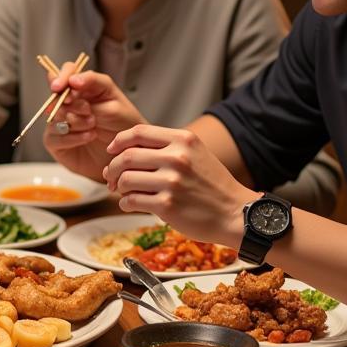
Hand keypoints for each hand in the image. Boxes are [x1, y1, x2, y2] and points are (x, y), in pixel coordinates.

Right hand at [43, 67, 143, 181]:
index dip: (60, 78)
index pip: (64, 73)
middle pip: (55, 96)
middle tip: (88, 111)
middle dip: (72, 104)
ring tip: (93, 126)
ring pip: (54, 116)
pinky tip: (88, 137)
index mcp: (82, 87)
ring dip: (75, 121)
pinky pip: (54, 137)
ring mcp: (60, 122)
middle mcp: (68, 103)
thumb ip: (92, 82)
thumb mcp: (113, 97)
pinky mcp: (56, 142)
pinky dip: (73, 137)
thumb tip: (71, 79)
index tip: (60, 87)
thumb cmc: (123, 123)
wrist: (126, 152)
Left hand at [103, 124, 254, 245]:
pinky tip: (131, 204)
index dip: (119, 140)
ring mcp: (172, 182)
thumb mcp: (196, 153)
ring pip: (126, 179)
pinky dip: (125, 203)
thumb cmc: (214, 186)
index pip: (138, 132)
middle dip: (113, 167)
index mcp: (183, 140)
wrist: (235, 214)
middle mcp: (177, 158)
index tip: (112, 149)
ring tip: (122, 192)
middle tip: (111, 176)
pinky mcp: (167, 205)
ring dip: (118, 187)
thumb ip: (167, 147)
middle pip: (127, 156)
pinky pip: (131, 201)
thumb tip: (129, 149)